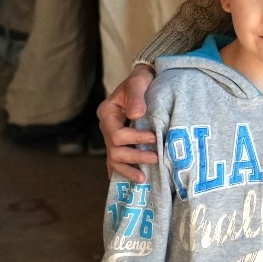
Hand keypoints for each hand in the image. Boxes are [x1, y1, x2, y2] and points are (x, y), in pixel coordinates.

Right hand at [98, 64, 157, 180]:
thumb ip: (137, 97)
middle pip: (114, 150)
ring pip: (114, 160)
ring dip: (128, 169)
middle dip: (135, 156)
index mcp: (107, 113)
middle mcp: (106, 127)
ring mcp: (111, 136)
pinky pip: (117, 161)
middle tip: (155, 158)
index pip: (116, 134)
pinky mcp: (119, 142)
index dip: (135, 138)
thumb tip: (136, 114)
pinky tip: (133, 181)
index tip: (154, 137)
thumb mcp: (138, 83)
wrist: (143, 80)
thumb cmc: (140, 80)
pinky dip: (123, 171)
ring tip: (144, 177)